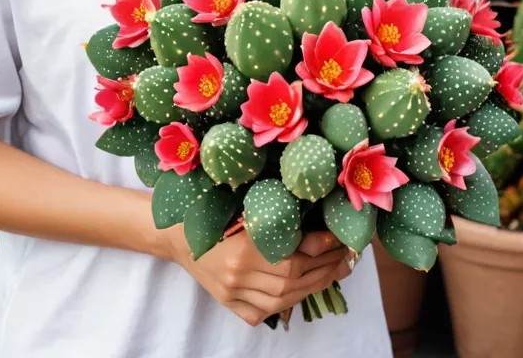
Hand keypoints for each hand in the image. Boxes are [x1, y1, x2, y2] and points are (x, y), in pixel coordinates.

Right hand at [163, 225, 352, 326]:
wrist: (178, 235)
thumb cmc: (213, 214)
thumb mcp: (244, 210)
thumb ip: (275, 221)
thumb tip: (316, 225)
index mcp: (244, 248)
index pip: (295, 254)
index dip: (321, 247)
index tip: (338, 238)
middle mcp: (240, 274)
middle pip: (293, 279)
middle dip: (324, 268)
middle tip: (344, 256)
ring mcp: (234, 293)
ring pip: (283, 299)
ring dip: (313, 285)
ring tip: (331, 271)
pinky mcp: (229, 305)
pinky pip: (264, 312)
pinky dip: (286, 303)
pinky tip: (302, 288)